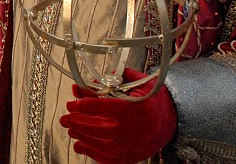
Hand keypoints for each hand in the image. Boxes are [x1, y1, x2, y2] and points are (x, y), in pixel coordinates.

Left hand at [60, 68, 176, 163]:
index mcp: (128, 109)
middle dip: (74, 120)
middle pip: (91, 126)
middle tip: (66, 115)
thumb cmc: (152, 103)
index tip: (73, 102)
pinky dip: (87, 149)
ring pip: (92, 142)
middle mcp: (125, 131)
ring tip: (71, 127)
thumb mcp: (138, 84)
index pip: (96, 107)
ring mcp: (124, 147)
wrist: (169, 123)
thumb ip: (115, 79)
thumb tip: (90, 81)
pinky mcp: (123, 158)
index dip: (80, 104)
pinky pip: (100, 156)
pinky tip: (80, 142)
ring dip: (78, 133)